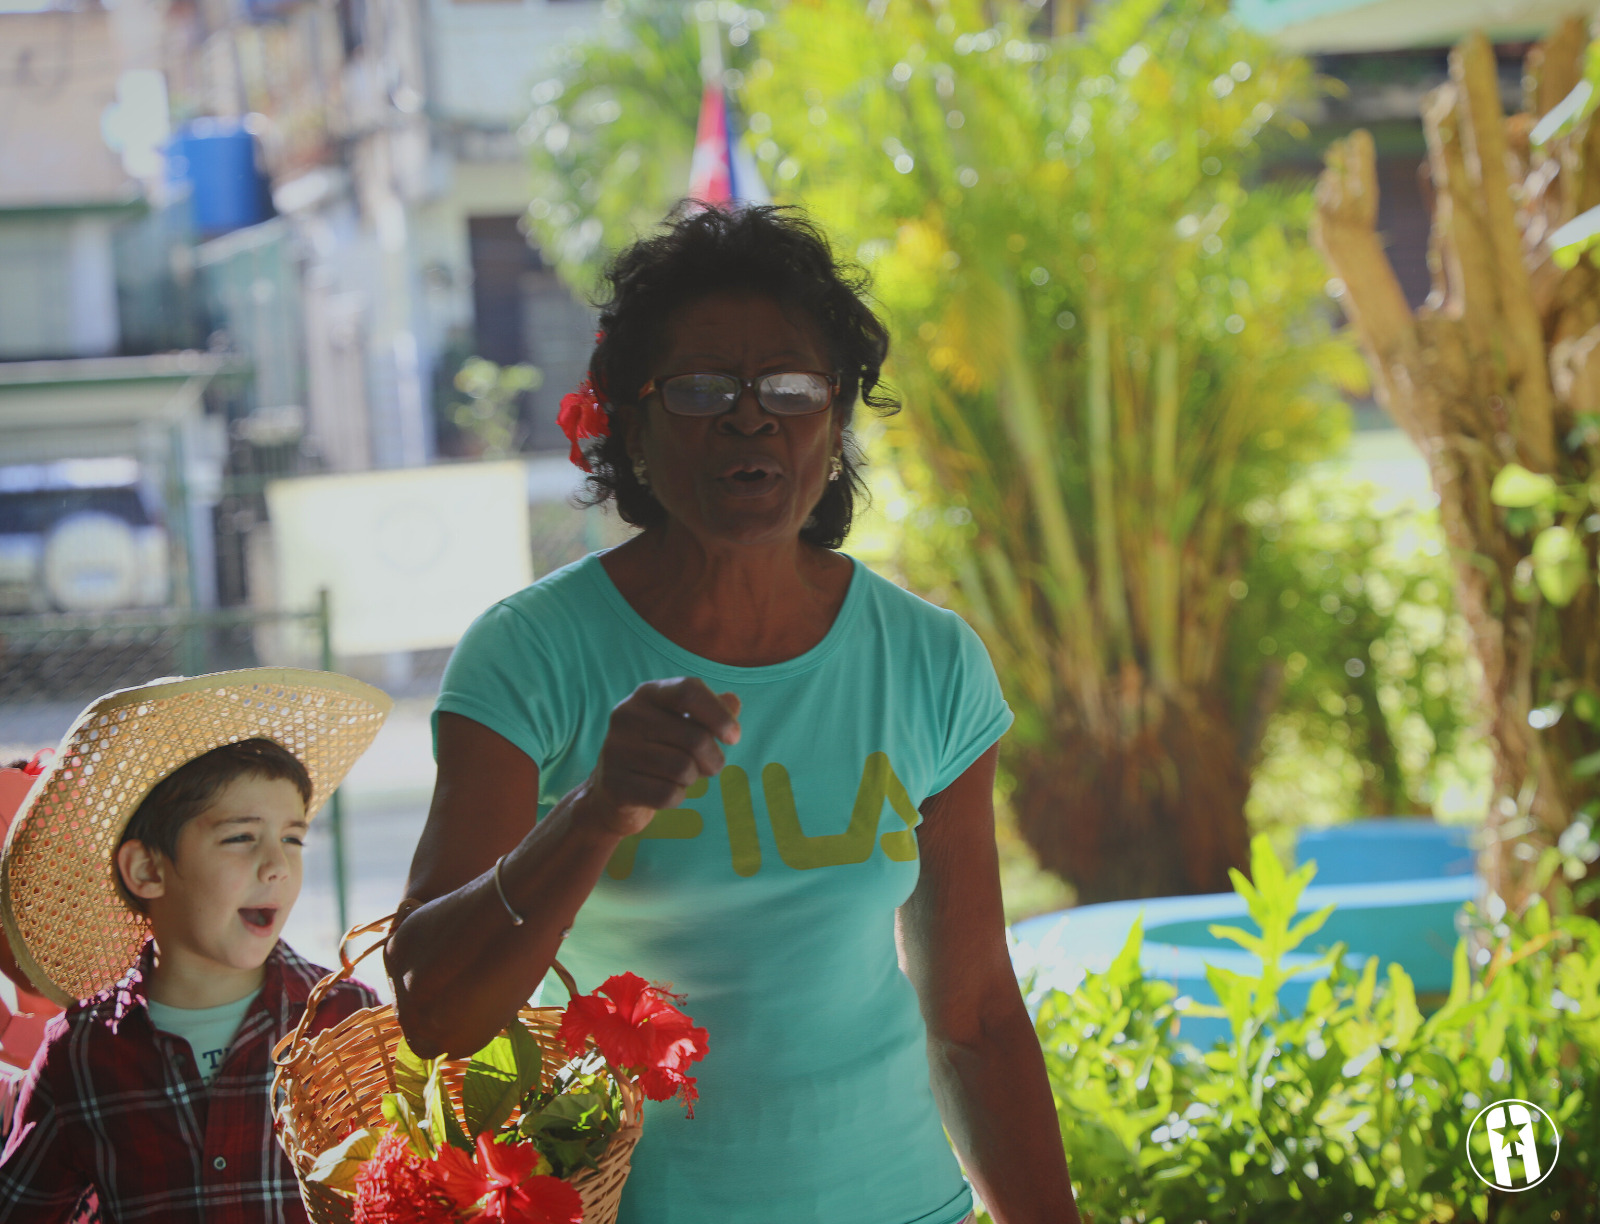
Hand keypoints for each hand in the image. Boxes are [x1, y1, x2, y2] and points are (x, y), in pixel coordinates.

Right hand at [579, 679, 740, 837]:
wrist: (614, 792)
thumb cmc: (660, 751)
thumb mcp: (685, 725)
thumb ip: (712, 711)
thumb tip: (733, 702)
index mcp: (647, 694)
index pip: (689, 691)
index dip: (719, 714)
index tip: (734, 737)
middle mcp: (627, 715)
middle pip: (695, 737)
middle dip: (713, 759)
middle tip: (709, 767)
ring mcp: (616, 749)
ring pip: (683, 768)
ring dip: (692, 779)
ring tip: (681, 777)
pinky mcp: (614, 783)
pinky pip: (667, 794)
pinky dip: (677, 797)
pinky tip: (664, 792)